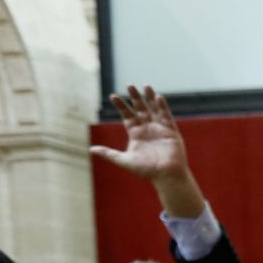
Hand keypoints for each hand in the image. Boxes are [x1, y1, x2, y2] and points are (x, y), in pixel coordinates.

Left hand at [89, 85, 204, 217]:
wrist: (166, 176)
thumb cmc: (147, 171)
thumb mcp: (124, 161)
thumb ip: (109, 154)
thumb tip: (91, 150)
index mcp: (136, 134)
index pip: (127, 115)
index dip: (121, 106)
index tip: (113, 96)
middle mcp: (147, 129)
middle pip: (140, 109)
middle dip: (135, 97)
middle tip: (129, 85)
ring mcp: (159, 129)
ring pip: (153, 109)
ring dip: (150, 98)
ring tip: (145, 86)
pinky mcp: (171, 131)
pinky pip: (166, 116)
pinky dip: (163, 107)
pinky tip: (158, 97)